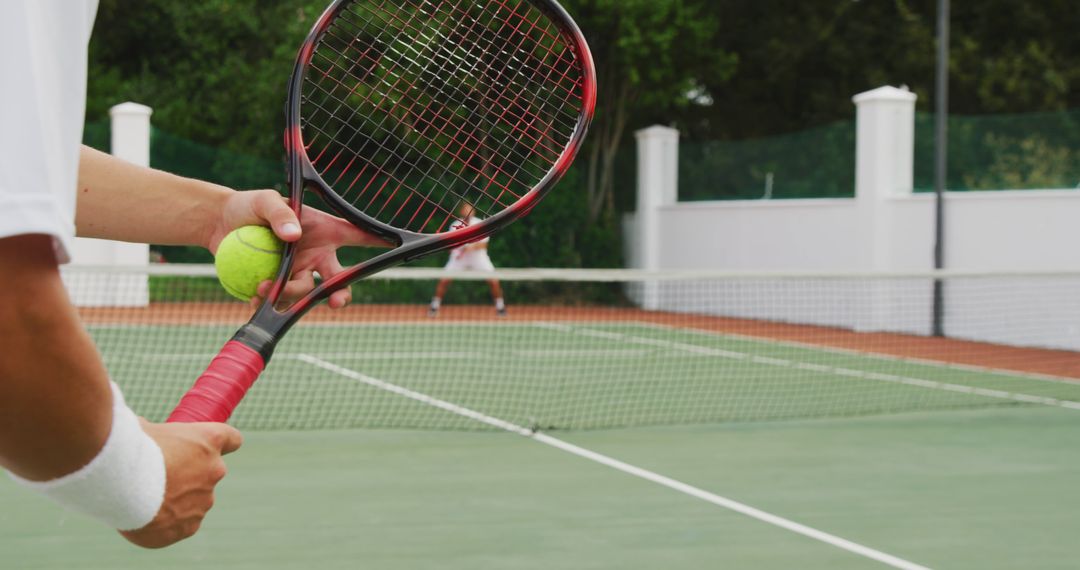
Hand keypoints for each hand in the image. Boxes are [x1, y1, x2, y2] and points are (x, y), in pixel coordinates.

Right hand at [119, 421, 242, 548]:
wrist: (121, 484)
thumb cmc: (131, 449)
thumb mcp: (143, 428)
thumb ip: (152, 432)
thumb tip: (140, 430)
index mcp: (209, 440)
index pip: (232, 440)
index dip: (222, 444)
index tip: (206, 448)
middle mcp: (214, 470)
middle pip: (209, 473)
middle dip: (188, 475)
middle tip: (158, 476)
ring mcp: (204, 501)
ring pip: (194, 501)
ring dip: (176, 500)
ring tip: (144, 499)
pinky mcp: (190, 527)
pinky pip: (181, 524)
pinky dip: (166, 523)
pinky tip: (145, 517)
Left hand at [206, 190, 389, 307]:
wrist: (219, 226)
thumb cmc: (249, 206)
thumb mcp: (265, 200)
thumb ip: (281, 213)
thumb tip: (294, 235)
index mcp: (324, 233)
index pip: (359, 236)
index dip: (380, 242)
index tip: (398, 247)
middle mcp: (316, 257)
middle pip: (338, 280)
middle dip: (341, 294)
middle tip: (338, 303)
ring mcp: (297, 274)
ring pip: (305, 293)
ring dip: (288, 294)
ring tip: (262, 286)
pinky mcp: (276, 287)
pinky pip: (278, 302)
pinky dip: (267, 302)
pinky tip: (254, 296)